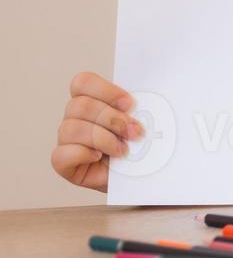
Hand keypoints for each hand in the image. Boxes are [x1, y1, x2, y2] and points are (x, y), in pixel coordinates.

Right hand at [50, 72, 143, 192]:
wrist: (138, 175)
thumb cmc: (139, 147)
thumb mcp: (143, 123)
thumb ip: (139, 109)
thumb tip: (146, 102)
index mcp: (91, 100)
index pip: (83, 82)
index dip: (106, 90)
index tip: (130, 104)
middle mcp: (75, 117)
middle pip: (81, 106)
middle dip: (113, 119)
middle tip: (135, 133)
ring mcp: (66, 140)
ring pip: (71, 128)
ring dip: (103, 139)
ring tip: (123, 150)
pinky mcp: (63, 163)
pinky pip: (61, 154)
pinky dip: (83, 154)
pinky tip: (98, 157)